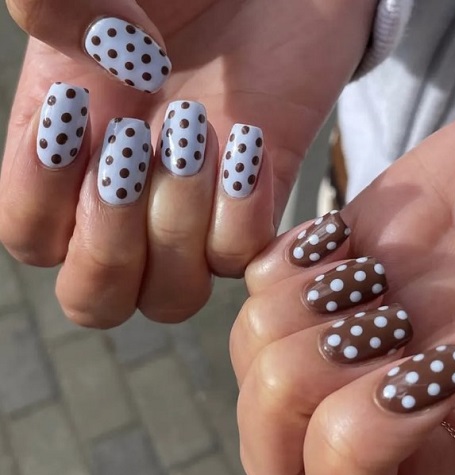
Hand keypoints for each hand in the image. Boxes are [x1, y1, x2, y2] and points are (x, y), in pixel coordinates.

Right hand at [0, 0, 375, 325]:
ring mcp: (196, 208)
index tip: (74, 107)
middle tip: (131, 145)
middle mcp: (131, 199)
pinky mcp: (256, 201)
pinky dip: (242, 215)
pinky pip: (240, 257)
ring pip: (173, 295)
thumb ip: (59, 7)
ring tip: (196, 132)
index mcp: (72, 156)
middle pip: (97, 298)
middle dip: (108, 244)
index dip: (41, 199)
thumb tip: (63, 58)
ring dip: (177, 228)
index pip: (32, 239)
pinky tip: (247, 140)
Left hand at [230, 96, 454, 474]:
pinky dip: (296, 256)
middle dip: (316, 364)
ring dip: (313, 304)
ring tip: (376, 277)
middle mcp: (352, 401)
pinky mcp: (302, 279)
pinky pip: (256, 278)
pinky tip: (346, 244)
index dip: (363, 435)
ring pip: (251, 343)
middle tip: (392, 319)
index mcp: (416, 450)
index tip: (434, 365)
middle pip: (264, 421)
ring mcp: (318, 337)